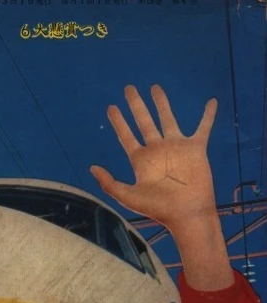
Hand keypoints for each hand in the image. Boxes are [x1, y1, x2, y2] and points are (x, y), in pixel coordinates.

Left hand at [90, 85, 217, 232]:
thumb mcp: (128, 196)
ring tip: (154, 87)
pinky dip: (208, 115)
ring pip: (167, 118)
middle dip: (136, 104)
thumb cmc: (158, 208)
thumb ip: (109, 183)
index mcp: (140, 160)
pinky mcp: (195, 148)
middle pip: (143, 121)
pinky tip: (211, 102)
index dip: (118, 122)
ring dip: (161, 102)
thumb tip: (92, 168)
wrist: (186, 213)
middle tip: (128, 88)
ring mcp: (176, 147)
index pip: (126, 136)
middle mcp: (157, 150)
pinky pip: (203, 127)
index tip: (111, 107)